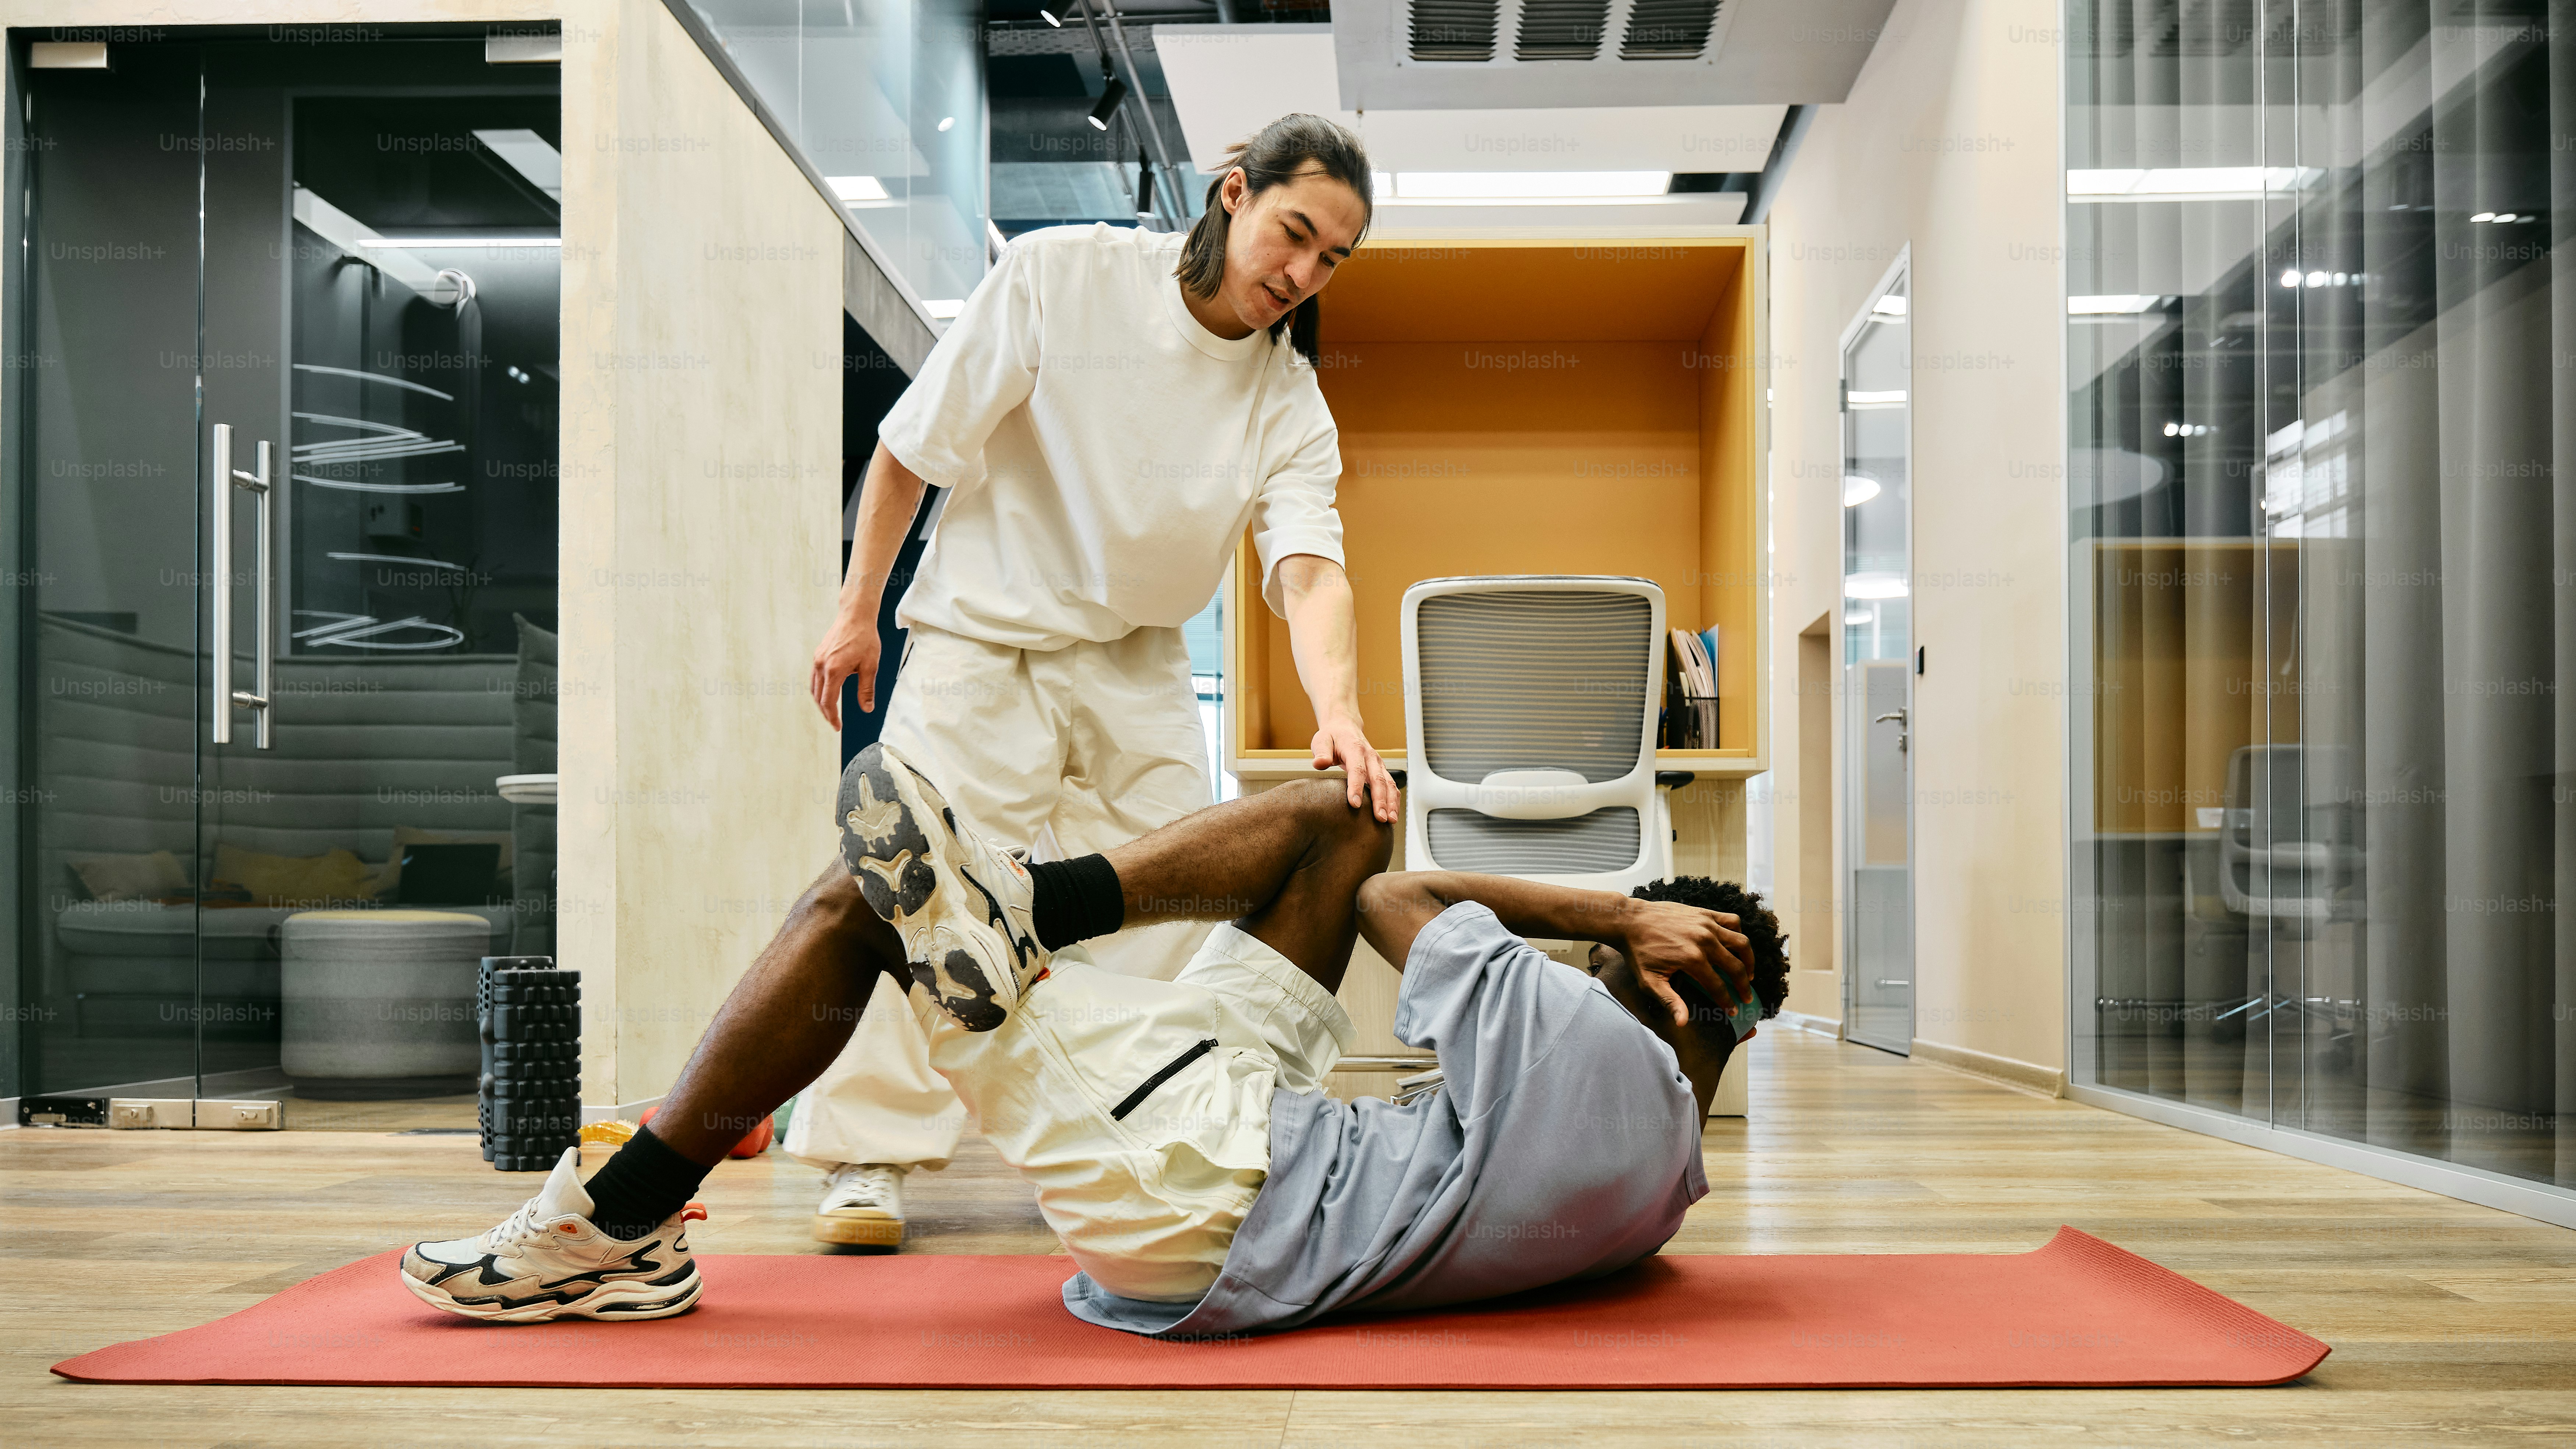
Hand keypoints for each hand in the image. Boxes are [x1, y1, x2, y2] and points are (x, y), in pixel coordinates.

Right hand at [809, 607, 881, 730]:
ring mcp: (817, 659)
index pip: (828, 701)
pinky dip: (819, 689)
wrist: (855, 616)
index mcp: (834, 670)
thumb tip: (867, 708)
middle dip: (825, 712)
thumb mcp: (870, 666)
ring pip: (814, 687)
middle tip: (834, 722)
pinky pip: (815, 677)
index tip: (837, 727)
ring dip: (821, 701)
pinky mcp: (818, 655)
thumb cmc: (865, 638)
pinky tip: (828, 692)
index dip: (832, 717)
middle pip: (818, 697)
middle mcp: (821, 665)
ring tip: (830, 711)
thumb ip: (867, 689)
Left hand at [1310, 715, 1399, 823]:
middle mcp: (1370, 756)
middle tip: (1380, 818)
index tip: (1354, 804)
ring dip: (1391, 803)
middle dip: (1380, 800)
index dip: (1356, 787)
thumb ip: (1321, 752)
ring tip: (1390, 820)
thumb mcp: (1322, 740)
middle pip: (1378, 779)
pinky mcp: (1381, 771)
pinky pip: (1391, 786)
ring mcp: (1378, 764)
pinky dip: (1394, 801)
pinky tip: (1392, 815)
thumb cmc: (1332, 737)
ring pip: (1389, 784)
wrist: (1345, 728)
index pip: (1357, 769)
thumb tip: (1319, 763)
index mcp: (1355, 748)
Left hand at [1615, 898, 1755, 1029]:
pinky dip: (1739, 932)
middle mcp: (1704, 941)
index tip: (1734, 1011)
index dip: (1728, 1001)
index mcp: (1692, 960)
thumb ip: (1670, 1001)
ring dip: (1749, 959)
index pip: (1718, 986)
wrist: (1629, 921)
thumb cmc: (1638, 953)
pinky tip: (1736, 944)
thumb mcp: (1650, 981)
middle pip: (1736, 966)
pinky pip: (1732, 921)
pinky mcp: (1704, 913)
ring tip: (1749, 972)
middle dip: (1744, 985)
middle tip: (1747, 996)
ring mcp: (1706, 924)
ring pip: (1741, 942)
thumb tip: (1683, 1023)